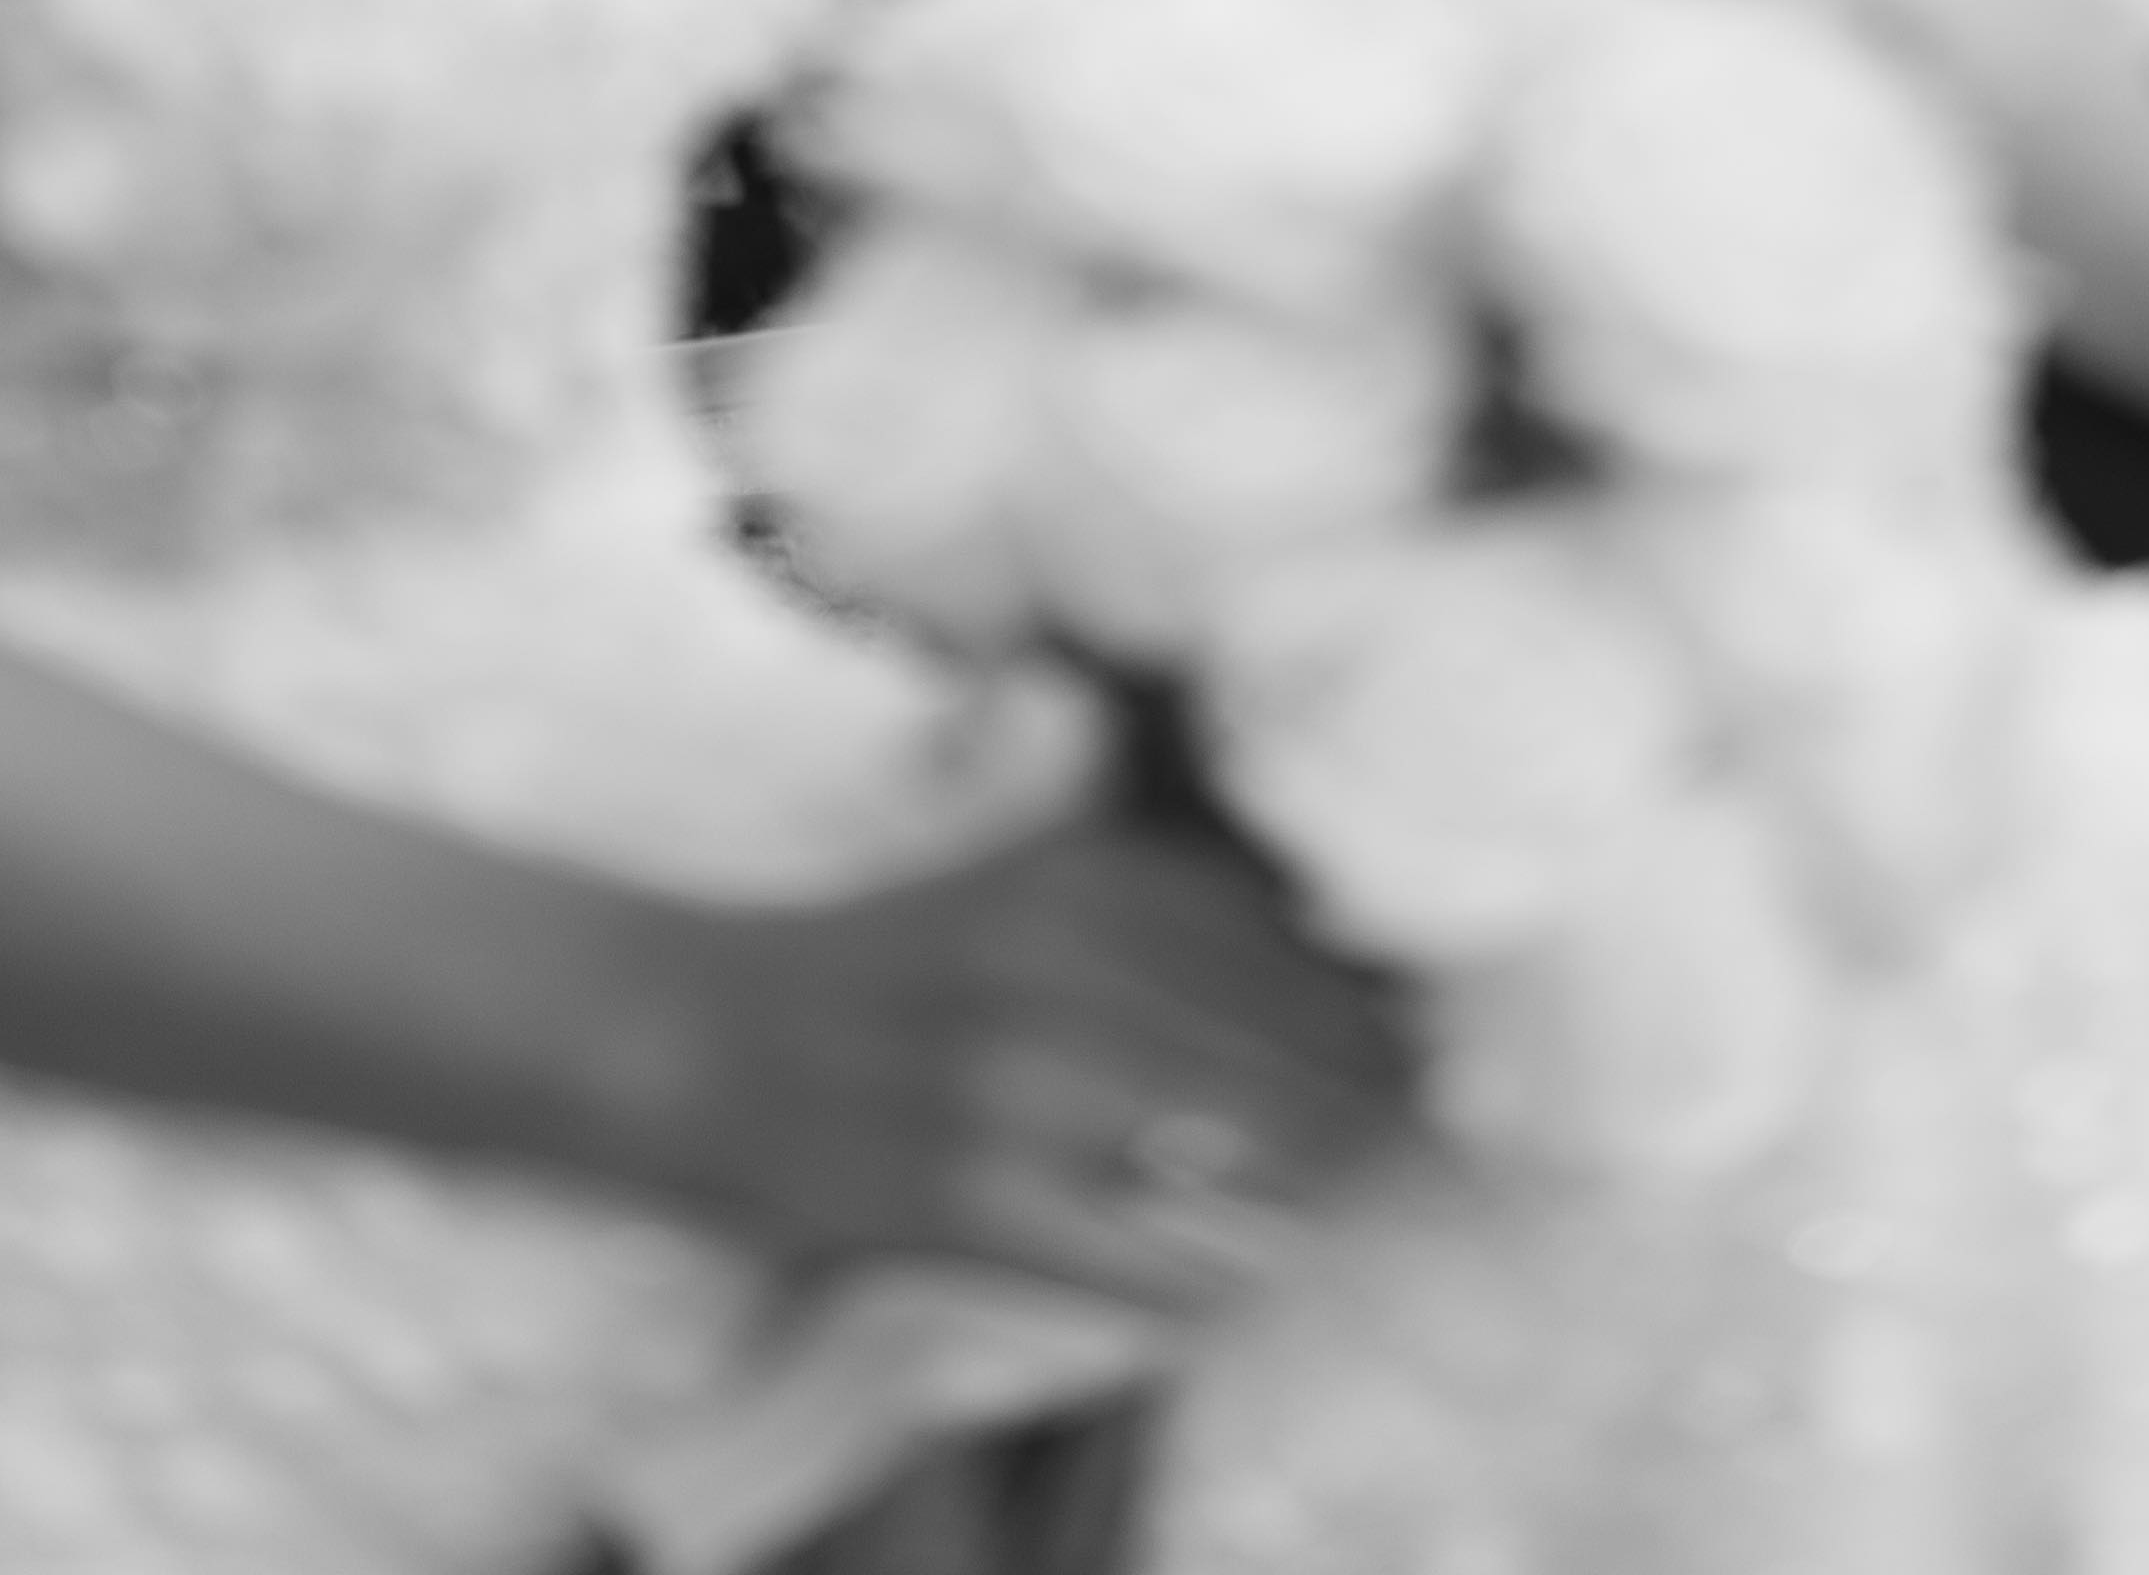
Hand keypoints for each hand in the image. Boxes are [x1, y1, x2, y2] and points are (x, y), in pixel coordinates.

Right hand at [680, 812, 1404, 1305]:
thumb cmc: (882, 957)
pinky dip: (1208, 1270)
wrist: (696, 1032)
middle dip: (1373, 1092)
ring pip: (1225, 1148)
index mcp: (1076, 876)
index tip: (1452, 1038)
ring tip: (1374, 1192)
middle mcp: (1057, 965)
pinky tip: (1253, 1272)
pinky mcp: (962, 1200)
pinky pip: (1135, 1254)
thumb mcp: (1021, 881)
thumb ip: (1154, 903)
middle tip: (1443, 1125)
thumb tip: (1326, 944)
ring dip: (1315, 1179)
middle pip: (1278, 1045)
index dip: (1378, 1000)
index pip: (1282, 940)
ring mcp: (1009, 1089)